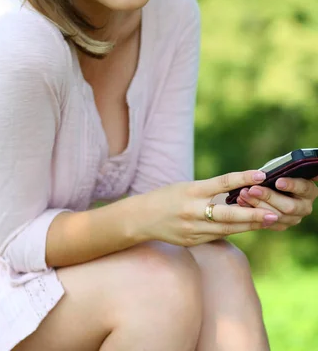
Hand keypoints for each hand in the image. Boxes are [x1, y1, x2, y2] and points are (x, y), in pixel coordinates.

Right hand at [137, 170, 279, 246]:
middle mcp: (193, 210)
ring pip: (227, 228)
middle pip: (228, 214)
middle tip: (272, 213)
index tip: (261, 175)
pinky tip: (247, 227)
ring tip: (267, 221)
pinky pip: (218, 236)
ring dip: (248, 225)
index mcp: (192, 190)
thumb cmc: (167, 197)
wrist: (142, 218)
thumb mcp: (186, 186)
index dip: (243, 178)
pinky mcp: (193, 241)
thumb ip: (209, 190)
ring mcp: (193, 228)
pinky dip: (233, 231)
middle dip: (252, 215)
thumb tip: (238, 192)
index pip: (222, 183)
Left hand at [236, 177, 317, 230]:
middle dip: (269, 197)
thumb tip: (265, 173)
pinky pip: (268, 222)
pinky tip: (241, 202)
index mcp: (308, 190)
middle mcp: (305, 206)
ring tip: (243, 194)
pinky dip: (253, 212)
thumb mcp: (278, 168)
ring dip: (258, 205)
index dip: (291, 185)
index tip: (277, 181)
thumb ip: (277, 171)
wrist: (270, 186)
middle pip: (289, 206)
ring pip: (277, 216)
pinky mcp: (282, 225)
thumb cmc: (276, 174)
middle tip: (253, 189)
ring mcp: (294, 218)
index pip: (304, 188)